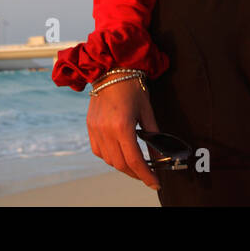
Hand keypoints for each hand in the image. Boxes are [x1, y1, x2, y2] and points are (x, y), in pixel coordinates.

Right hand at [86, 73, 161, 190]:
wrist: (111, 68)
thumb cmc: (132, 86)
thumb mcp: (147, 111)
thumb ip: (154, 135)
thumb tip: (160, 157)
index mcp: (122, 126)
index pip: (135, 160)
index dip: (146, 175)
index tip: (155, 182)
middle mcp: (106, 130)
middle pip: (121, 164)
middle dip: (136, 174)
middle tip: (148, 175)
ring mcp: (95, 129)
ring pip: (108, 160)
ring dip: (122, 166)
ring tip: (135, 164)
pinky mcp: (90, 126)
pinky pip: (98, 151)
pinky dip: (109, 157)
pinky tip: (119, 154)